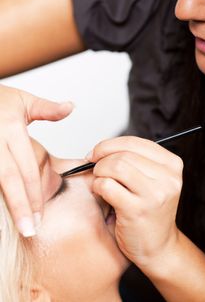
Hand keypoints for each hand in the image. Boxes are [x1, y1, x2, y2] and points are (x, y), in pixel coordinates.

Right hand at [0, 84, 72, 236]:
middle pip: (9, 179)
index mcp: (12, 128)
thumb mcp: (23, 100)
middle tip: (30, 230)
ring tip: (16, 227)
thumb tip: (71, 107)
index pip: (26, 167)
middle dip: (20, 207)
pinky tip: (1, 216)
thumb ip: (47, 109)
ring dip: (5, 206)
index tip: (40, 216)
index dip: (34, 193)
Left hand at [87, 136, 183, 273]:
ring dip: (99, 173)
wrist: (158, 246)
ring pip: (115, 166)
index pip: (133, 142)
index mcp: (172, 164)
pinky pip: (107, 186)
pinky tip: (102, 194)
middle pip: (122, 154)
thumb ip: (134, 160)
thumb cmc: (149, 211)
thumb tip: (100, 149)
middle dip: (101, 160)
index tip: (96, 153)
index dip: (109, 145)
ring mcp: (155, 194)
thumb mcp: (152, 180)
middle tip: (95, 170)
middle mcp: (168, 177)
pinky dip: (98, 187)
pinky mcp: (138, 210)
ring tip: (100, 182)